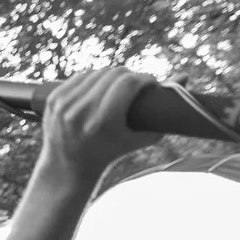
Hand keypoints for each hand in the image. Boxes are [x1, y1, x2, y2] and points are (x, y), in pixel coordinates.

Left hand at [36, 66, 158, 188]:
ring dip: (113, 76)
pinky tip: (101, 88)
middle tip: (138, 86)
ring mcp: (64, 104)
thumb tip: (185, 77)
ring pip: (98, 72)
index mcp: (101, 122)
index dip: (145, 79)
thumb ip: (166, 112)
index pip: (129, 82)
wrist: (68, 167)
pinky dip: (95, 78)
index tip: (151, 85)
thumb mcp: (141, 137)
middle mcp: (79, 112)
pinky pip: (82, 76)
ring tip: (121, 88)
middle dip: (131, 76)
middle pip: (115, 74)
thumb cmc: (110, 153)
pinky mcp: (54, 99)